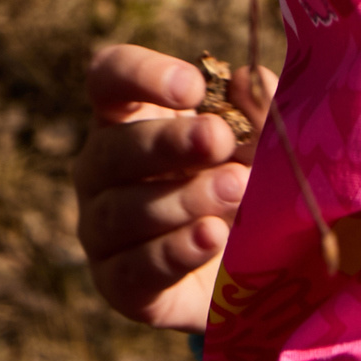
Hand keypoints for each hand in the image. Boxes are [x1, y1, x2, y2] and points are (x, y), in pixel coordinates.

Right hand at [73, 45, 266, 332]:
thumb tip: (250, 79)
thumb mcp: (259, 146)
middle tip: (219, 139)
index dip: (139, 76)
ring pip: (122, 210)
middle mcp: (100, 170)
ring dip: (181, 198)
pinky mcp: (118, 285)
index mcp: (126, 119)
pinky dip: (174, 251)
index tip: (193, 87)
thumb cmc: (244, 189)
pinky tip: (213, 236)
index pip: (107, 80)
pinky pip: (133, 268)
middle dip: (167, 143)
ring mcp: (100, 229)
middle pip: (112, 148)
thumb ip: (258, 112)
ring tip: (237, 190)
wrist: (250, 277)